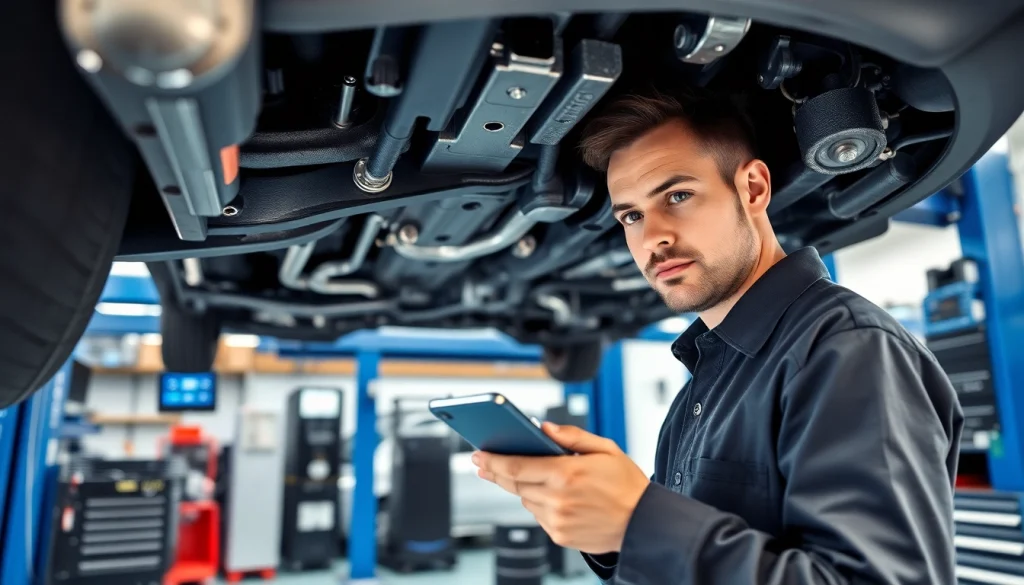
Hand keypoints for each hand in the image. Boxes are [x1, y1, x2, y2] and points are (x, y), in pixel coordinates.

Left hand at [472, 422, 649, 553]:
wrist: (644, 523)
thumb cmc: (626, 484)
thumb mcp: (605, 449)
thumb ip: (571, 436)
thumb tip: (544, 427)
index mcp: (567, 473)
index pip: (517, 466)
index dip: (493, 460)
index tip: (479, 455)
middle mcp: (558, 499)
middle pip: (514, 484)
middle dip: (496, 472)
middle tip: (483, 463)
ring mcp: (557, 520)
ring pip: (525, 500)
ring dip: (523, 487)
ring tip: (531, 477)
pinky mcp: (560, 536)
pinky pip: (538, 516)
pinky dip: (538, 504)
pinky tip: (552, 496)